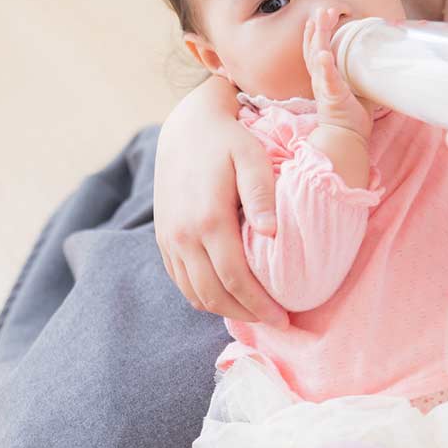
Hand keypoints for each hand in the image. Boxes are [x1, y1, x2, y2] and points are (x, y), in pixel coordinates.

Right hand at [154, 77, 289, 328]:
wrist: (187, 126)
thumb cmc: (228, 140)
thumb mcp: (251, 157)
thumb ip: (261, 195)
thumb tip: (272, 234)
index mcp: (208, 219)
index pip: (236, 280)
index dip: (260, 306)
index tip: (284, 319)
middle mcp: (183, 235)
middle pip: (214, 295)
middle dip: (246, 315)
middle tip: (275, 321)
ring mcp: (169, 238)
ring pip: (194, 293)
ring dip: (224, 309)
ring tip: (253, 311)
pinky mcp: (163, 236)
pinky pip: (180, 280)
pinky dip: (203, 295)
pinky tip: (226, 294)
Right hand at [304, 7, 374, 139]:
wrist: (346, 137)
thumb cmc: (352, 116)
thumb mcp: (359, 89)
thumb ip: (365, 75)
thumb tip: (385, 62)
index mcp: (324, 77)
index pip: (315, 50)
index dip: (315, 33)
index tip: (319, 16)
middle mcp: (320, 79)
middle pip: (313, 47)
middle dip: (317, 27)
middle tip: (323, 9)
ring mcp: (324, 86)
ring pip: (316, 57)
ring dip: (318, 37)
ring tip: (319, 21)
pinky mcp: (331, 95)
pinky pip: (326, 79)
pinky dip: (324, 66)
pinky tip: (324, 54)